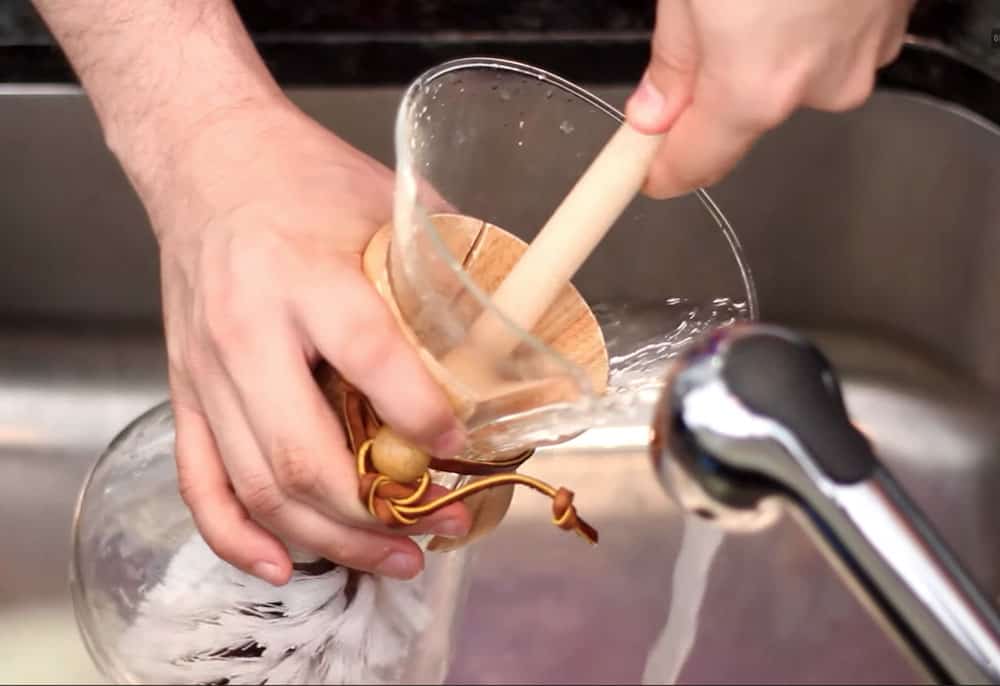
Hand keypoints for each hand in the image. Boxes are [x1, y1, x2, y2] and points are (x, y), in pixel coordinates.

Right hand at [148, 100, 470, 584]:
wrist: (207, 161)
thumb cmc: (304, 179)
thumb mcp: (390, 203)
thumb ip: (451, 266)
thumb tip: (515, 334)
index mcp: (306, 276)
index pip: (370, 358)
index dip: (422, 416)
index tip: (465, 447)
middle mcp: (247, 331)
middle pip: (302, 455)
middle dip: (379, 513)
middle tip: (441, 527)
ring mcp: (205, 370)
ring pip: (259, 486)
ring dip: (330, 540)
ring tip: (394, 558)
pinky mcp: (184, 391)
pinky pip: (200, 483)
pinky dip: (238, 537)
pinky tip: (284, 564)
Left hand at [626, 0, 913, 197]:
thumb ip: (673, 58)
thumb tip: (654, 109)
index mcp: (753, 88)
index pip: (696, 163)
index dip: (662, 168)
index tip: (644, 169)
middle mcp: (814, 88)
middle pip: (744, 115)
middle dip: (713, 85)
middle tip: (700, 26)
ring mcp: (861, 58)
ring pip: (791, 77)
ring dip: (765, 48)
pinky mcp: (890, 27)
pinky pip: (832, 45)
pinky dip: (808, 25)